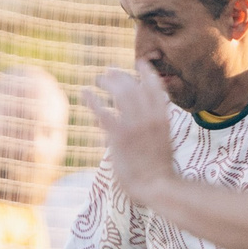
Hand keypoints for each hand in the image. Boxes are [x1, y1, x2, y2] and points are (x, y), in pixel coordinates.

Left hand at [85, 65, 179, 201]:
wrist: (157, 185)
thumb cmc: (157, 170)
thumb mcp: (161, 143)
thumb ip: (149, 128)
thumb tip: (134, 122)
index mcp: (163, 117)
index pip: (156, 87)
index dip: (147, 72)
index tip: (139, 63)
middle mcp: (150, 117)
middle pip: (134, 86)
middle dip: (121, 76)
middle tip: (108, 72)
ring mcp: (136, 125)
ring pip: (120, 93)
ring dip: (108, 83)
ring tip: (98, 80)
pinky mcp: (120, 136)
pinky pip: (103, 112)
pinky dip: (92, 100)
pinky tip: (84, 93)